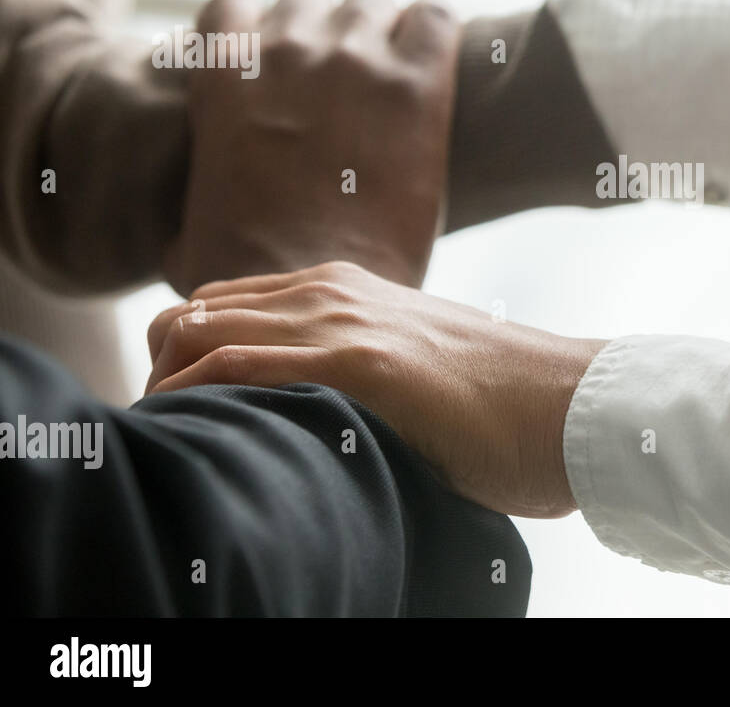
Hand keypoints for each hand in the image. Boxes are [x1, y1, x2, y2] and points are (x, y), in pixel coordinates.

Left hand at [144, 260, 604, 517]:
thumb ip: (369, 365)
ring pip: (200, 328)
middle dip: (160, 369)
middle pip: (193, 311)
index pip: (223, 304)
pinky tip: (189, 428)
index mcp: (347, 288)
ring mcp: (345, 320)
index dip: (184, 355)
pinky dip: (194, 392)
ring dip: (166, 384)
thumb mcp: (419, 366)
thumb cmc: (503, 402)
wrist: (569, 402)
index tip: (181, 412)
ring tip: (171, 441)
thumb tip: (339, 409)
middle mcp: (334, 291)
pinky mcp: (361, 361)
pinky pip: (240, 362)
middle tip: (171, 434)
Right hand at [163, 0, 458, 295]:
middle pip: (310, 1)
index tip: (284, 71)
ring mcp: (353, 59)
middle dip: (326, 35)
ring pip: (371, 4)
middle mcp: (285, 49)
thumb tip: (187, 220)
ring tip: (393, 82)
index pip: (233, 7)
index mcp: (222, 73)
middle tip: (348, 84)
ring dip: (380, 33)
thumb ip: (193, 192)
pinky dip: (434, 34)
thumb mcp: (184, 232)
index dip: (260, 35)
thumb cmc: (246, 277)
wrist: (316, 291)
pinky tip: (434, 75)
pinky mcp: (416, 83)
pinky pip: (435, 19)